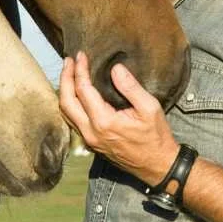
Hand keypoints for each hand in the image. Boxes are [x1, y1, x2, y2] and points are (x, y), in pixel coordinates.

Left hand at [59, 52, 179, 185]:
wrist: (157, 165)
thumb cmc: (156, 136)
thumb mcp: (150, 108)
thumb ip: (131, 87)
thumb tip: (115, 68)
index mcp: (104, 122)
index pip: (83, 90)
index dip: (79, 70)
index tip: (80, 55)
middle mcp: (91, 132)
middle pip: (66, 102)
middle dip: (65, 78)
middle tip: (68, 60)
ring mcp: (89, 140)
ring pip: (66, 113)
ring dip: (65, 91)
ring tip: (69, 73)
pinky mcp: (91, 144)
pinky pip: (73, 121)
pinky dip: (70, 104)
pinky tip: (75, 93)